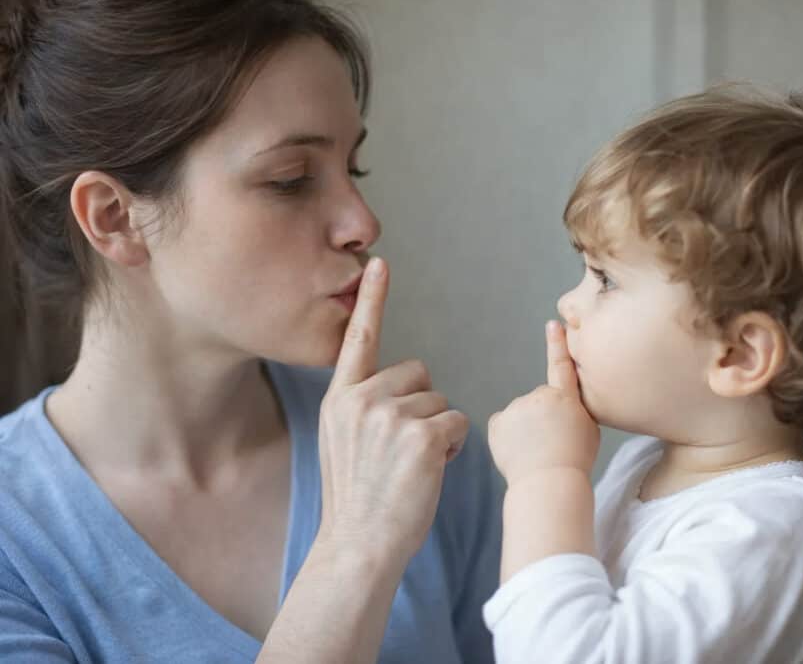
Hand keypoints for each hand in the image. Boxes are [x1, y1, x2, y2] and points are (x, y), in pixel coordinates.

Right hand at [316, 257, 468, 564]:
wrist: (359, 545)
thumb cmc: (359, 500)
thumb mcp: (343, 444)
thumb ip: (363, 409)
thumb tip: (398, 391)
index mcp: (340, 399)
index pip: (358, 339)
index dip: (372, 300)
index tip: (378, 262)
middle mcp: (361, 400)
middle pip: (418, 373)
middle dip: (422, 404)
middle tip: (403, 450)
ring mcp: (390, 416)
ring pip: (440, 400)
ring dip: (438, 429)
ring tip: (412, 466)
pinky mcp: (422, 435)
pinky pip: (458, 421)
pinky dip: (454, 445)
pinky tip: (430, 470)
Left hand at [488, 321, 599, 485]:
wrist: (549, 483)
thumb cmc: (574, 461)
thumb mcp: (589, 429)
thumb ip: (575, 409)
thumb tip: (562, 406)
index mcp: (565, 397)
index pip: (561, 364)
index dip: (557, 343)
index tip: (554, 323)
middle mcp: (539, 396)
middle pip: (538, 402)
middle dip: (541, 417)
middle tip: (550, 443)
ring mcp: (516, 407)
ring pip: (519, 415)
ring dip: (524, 429)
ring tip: (535, 452)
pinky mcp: (497, 422)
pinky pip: (502, 426)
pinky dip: (507, 437)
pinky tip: (518, 452)